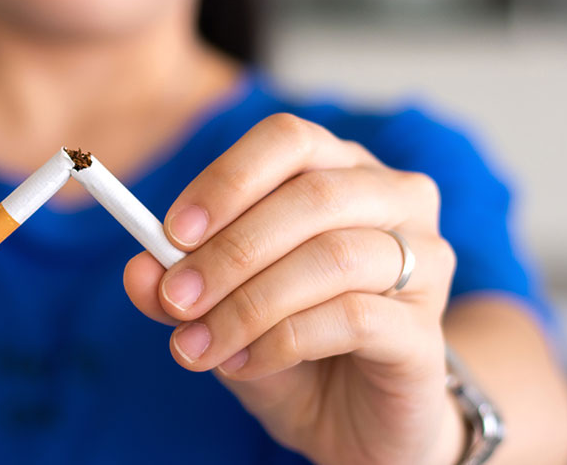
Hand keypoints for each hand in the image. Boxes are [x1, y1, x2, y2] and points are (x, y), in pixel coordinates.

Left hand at [123, 114, 461, 464]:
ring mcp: (425, 263)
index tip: (171, 232)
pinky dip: (283, 341)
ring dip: (249, 303)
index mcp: (343, 172)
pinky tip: (246, 364)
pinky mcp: (427, 332)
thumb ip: (181, 285)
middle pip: (313, 195)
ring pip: (333, 256)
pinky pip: (353, 318)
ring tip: (201, 346)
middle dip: (230, 250)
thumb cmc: (294, 349)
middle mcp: (395, 202)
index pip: (289, 140)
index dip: (228, 179)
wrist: (354, 426)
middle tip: (177, 298)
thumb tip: (139, 270)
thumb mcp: (221, 312)